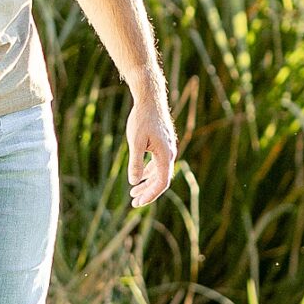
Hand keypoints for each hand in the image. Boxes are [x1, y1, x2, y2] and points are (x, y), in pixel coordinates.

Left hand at [127, 89, 176, 207]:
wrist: (150, 99)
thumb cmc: (142, 119)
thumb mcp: (135, 142)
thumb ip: (135, 163)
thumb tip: (134, 182)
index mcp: (165, 156)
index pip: (162, 183)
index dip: (151, 195)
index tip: (138, 203)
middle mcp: (169, 154)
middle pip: (161, 180)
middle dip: (148, 193)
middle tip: (134, 204)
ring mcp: (167, 149)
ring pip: (159, 173)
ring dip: (147, 184)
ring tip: (133, 194)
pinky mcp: (162, 144)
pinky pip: (157, 164)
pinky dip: (149, 173)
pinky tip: (140, 178)